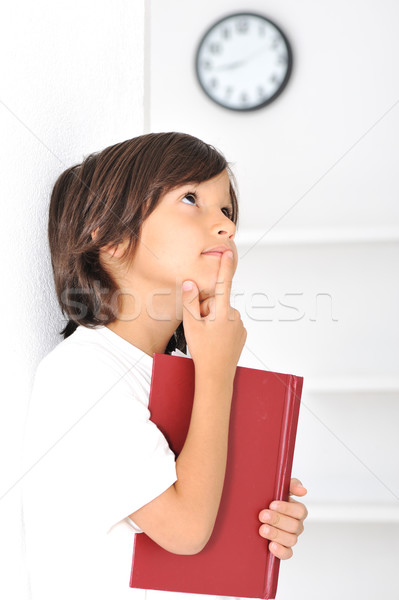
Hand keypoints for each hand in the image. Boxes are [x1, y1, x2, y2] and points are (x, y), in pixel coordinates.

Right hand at [181, 250, 245, 379]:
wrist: (216, 375)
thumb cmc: (204, 352)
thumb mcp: (191, 325)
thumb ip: (190, 301)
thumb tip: (191, 283)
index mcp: (222, 311)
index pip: (223, 282)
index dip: (225, 266)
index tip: (228, 252)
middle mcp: (234, 315)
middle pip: (216, 302)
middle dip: (206, 310)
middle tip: (200, 327)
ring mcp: (239, 325)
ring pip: (221, 314)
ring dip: (212, 320)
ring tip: (207, 337)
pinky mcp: (241, 333)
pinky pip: (227, 324)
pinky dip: (220, 328)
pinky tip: (215, 340)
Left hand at [258, 478, 307, 559]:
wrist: (254, 512)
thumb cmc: (269, 498)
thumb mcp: (279, 488)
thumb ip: (291, 484)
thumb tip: (303, 490)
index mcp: (297, 510)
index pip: (300, 511)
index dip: (287, 508)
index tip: (272, 504)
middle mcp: (296, 525)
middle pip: (294, 526)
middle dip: (277, 520)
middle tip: (262, 515)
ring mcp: (291, 538)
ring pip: (291, 540)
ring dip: (276, 534)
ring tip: (262, 529)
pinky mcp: (283, 549)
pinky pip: (287, 554)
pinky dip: (280, 551)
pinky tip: (271, 545)